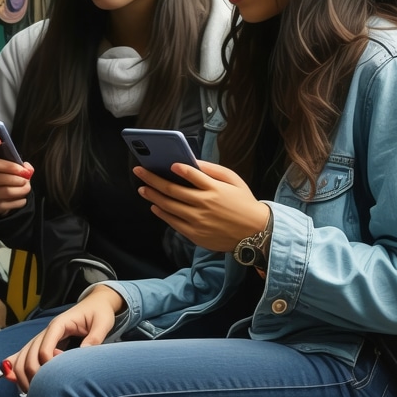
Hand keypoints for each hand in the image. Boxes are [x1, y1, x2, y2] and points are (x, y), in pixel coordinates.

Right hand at [0, 131, 33, 214]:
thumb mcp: (1, 158)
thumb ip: (13, 156)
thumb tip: (27, 168)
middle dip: (15, 172)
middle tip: (26, 174)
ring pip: (6, 190)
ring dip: (21, 187)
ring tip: (26, 184)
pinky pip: (8, 203)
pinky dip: (20, 199)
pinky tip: (21, 195)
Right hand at [6, 286, 123, 391]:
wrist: (96, 303)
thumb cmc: (99, 312)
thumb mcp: (102, 322)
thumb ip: (94, 338)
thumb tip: (84, 354)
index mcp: (59, 325)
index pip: (44, 348)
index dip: (48, 365)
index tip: (59, 376)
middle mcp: (47, 331)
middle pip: (29, 353)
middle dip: (33, 374)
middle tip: (43, 392)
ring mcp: (44, 337)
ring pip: (23, 355)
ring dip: (22, 374)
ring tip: (30, 393)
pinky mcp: (44, 342)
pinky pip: (26, 354)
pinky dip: (17, 366)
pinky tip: (12, 379)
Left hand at [134, 160, 268, 252]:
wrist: (256, 233)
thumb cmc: (244, 203)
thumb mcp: (234, 180)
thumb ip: (213, 170)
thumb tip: (192, 161)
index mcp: (215, 189)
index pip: (193, 174)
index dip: (178, 168)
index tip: (167, 163)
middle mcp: (204, 204)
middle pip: (172, 190)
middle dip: (152, 179)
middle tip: (139, 170)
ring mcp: (198, 221)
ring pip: (169, 206)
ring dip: (153, 196)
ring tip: (142, 188)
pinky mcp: (196, 234)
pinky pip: (173, 222)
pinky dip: (162, 213)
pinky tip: (154, 206)